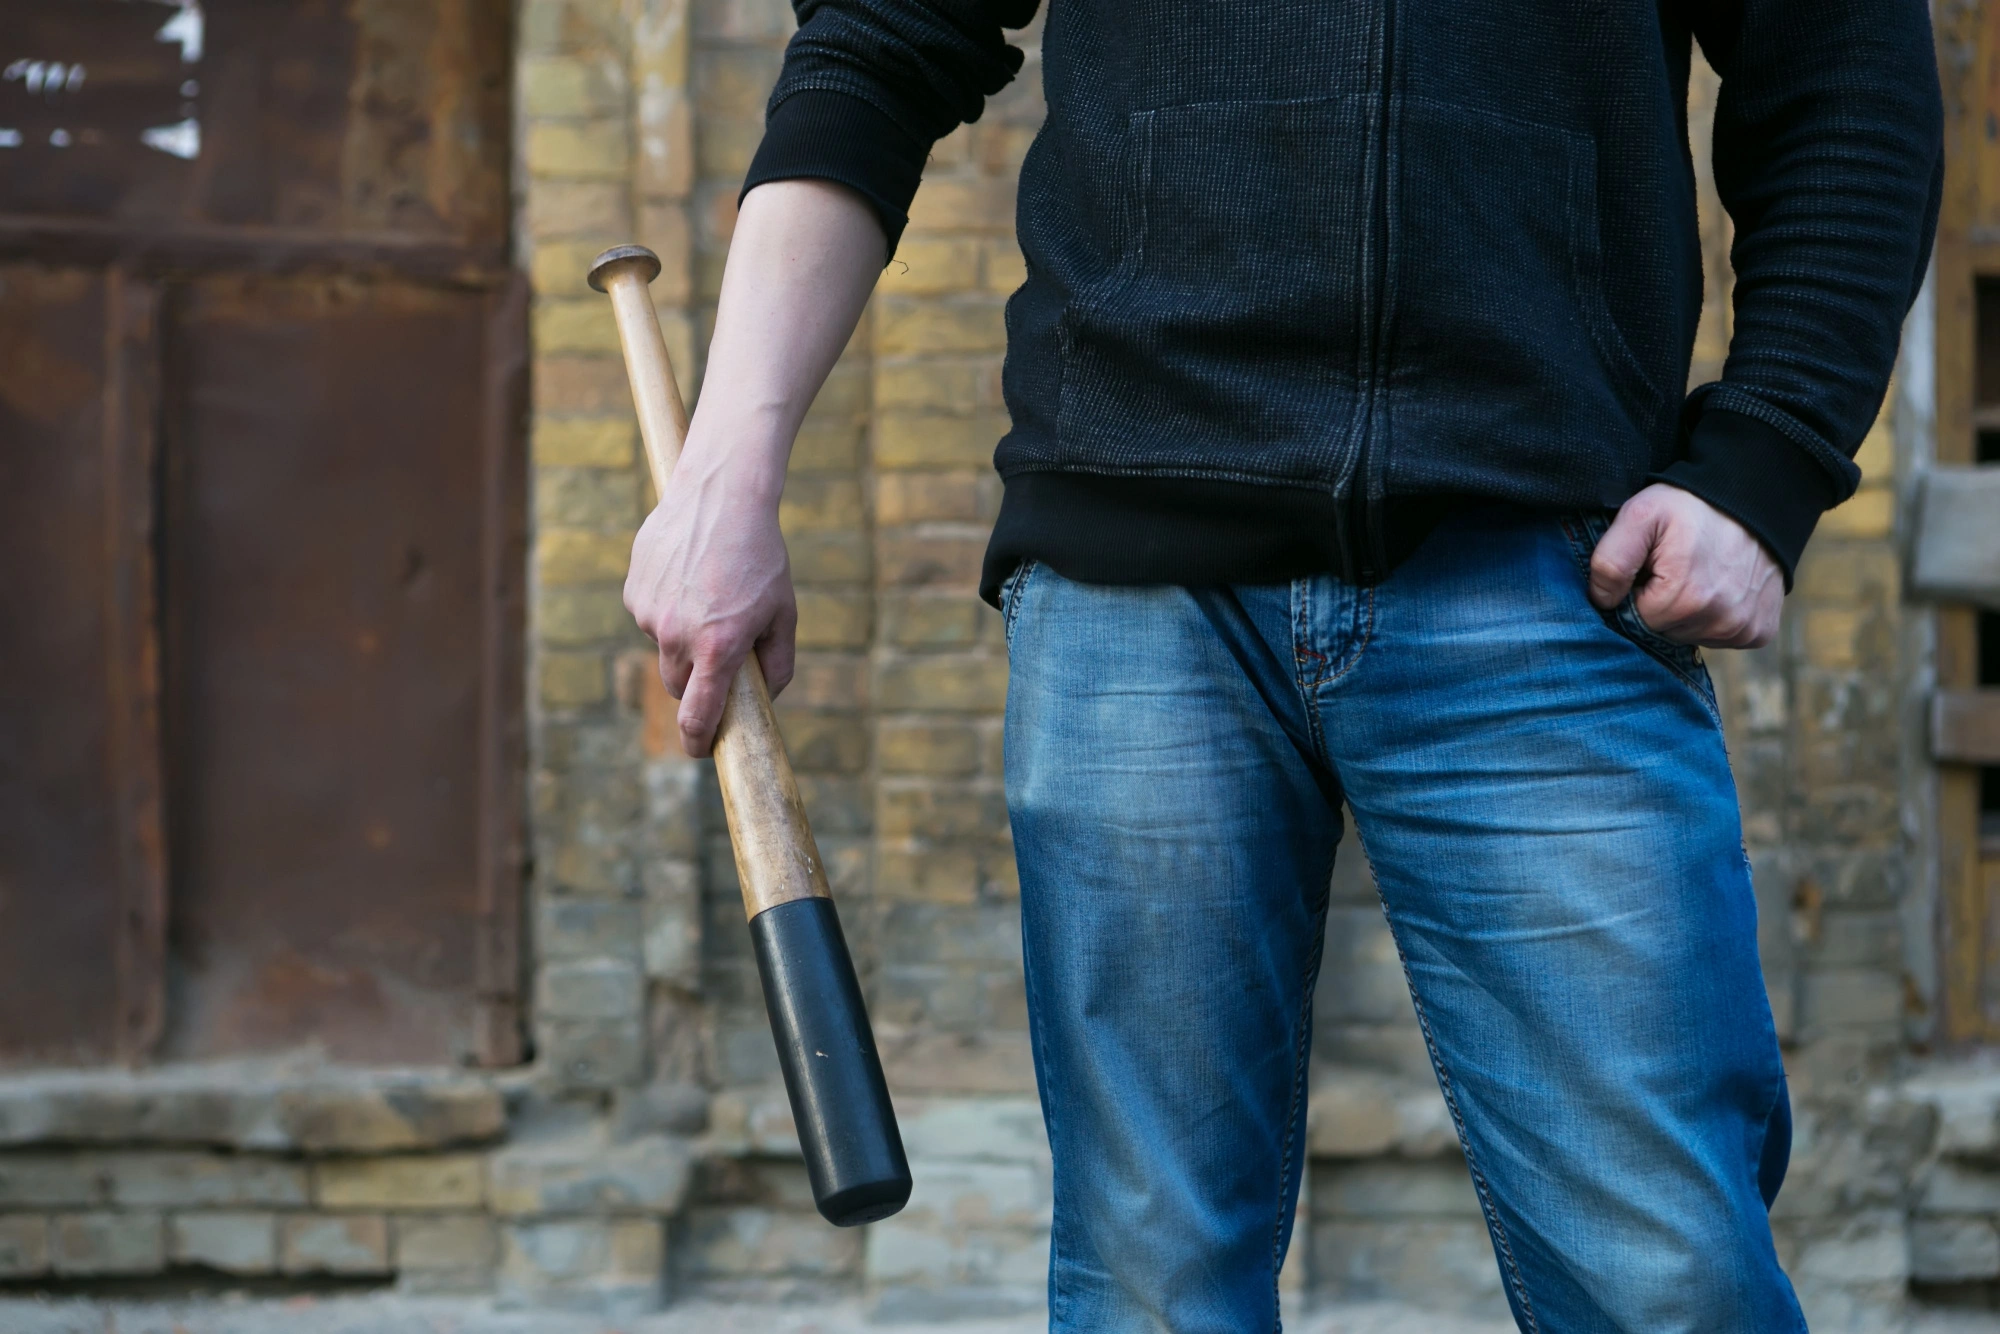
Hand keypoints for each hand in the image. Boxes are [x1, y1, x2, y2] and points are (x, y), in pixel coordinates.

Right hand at [624, 450, 795, 757]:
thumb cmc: (761, 556)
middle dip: (696, 682)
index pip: (699, 714)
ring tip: (709, 595)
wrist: (721, 496)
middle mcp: (679, 636)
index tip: (700, 752)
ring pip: (664, 647)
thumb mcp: (784, 611)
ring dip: (682, 637)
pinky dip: (666, 608)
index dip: (698, 741)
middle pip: (679, 686)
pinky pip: (650, 616)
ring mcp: (651, 614)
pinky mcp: (634, 592)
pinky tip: (687, 577)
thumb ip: (778, 663)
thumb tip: (768, 699)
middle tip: (718, 655)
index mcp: (720, 647)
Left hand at [1587, 483, 1782, 648]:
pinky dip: (1716, 617)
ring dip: (1688, 612)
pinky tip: (1720, 586)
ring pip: (1692, 635)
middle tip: (1676, 567)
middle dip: (1662, 604)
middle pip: (1666, 631)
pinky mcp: (1759, 630)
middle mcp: (1720, 622)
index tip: (1651, 566)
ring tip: (1699, 573)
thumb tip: (1602, 601)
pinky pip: (1722, 637)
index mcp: (1685, 600)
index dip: (1637, 592)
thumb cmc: (1691, 506)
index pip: (1637, 620)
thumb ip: (1610, 561)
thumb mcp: (1640, 517)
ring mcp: (1744, 629)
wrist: (1753, 498)